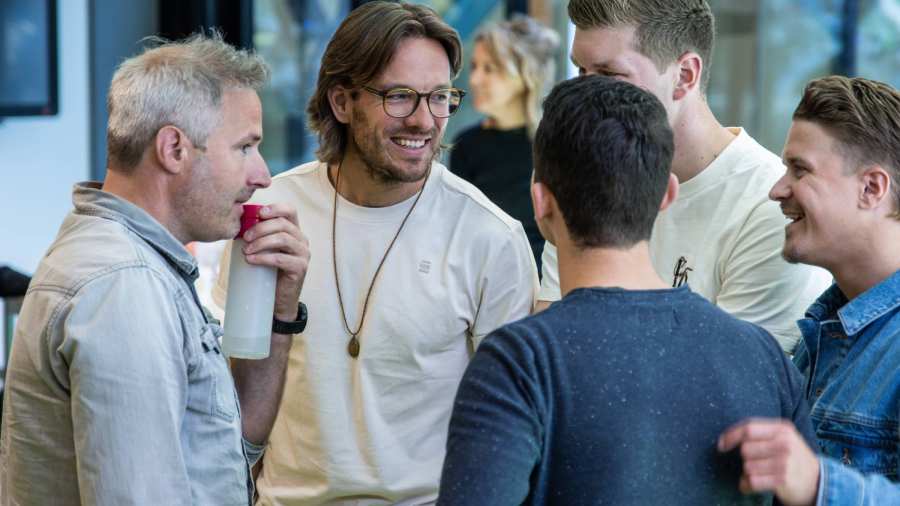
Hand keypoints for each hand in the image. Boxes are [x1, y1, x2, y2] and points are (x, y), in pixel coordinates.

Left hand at [240, 203, 309, 321]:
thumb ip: (258, 235)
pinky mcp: (300, 268)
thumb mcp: (264, 249)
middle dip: (260, 228)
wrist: (278, 300)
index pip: (290, 210)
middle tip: (245, 237)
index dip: (275, 208)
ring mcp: (303, 254)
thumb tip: (238, 223)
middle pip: (283, 224)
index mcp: (294, 231)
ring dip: (261, 242)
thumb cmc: (268, 272)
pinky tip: (250, 260)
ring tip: (246, 250)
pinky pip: (281, 258)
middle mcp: (302, 240)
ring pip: (282, 239)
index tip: (258, 213)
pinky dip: (263, 257)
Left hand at [718, 418, 819, 505]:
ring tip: (761, 474)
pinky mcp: (782, 480)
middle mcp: (784, 443)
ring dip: (747, 474)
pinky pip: (751, 481)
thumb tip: (724, 439)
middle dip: (746, 459)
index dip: (730, 436)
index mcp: (782, 428)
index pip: (748, 429)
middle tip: (758, 463)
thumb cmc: (793, 457)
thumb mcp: (783, 437)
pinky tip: (753, 485)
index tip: (721, 445)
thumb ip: (760, 432)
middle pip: (745, 449)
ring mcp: (784, 462)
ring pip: (747, 467)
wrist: (818, 481)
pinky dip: (747, 485)